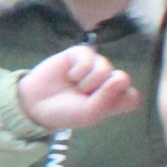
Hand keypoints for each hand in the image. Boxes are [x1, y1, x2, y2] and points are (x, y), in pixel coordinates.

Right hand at [17, 45, 141, 132]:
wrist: (35, 103)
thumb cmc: (65, 111)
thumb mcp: (89, 113)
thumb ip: (108, 97)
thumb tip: (122, 76)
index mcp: (114, 99)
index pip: (131, 97)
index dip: (117, 102)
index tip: (100, 108)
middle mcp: (108, 80)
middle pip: (122, 79)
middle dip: (101, 91)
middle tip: (85, 97)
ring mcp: (95, 65)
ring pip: (105, 68)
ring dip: (88, 81)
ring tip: (75, 86)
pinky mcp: (81, 54)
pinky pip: (90, 56)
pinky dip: (79, 69)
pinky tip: (70, 75)